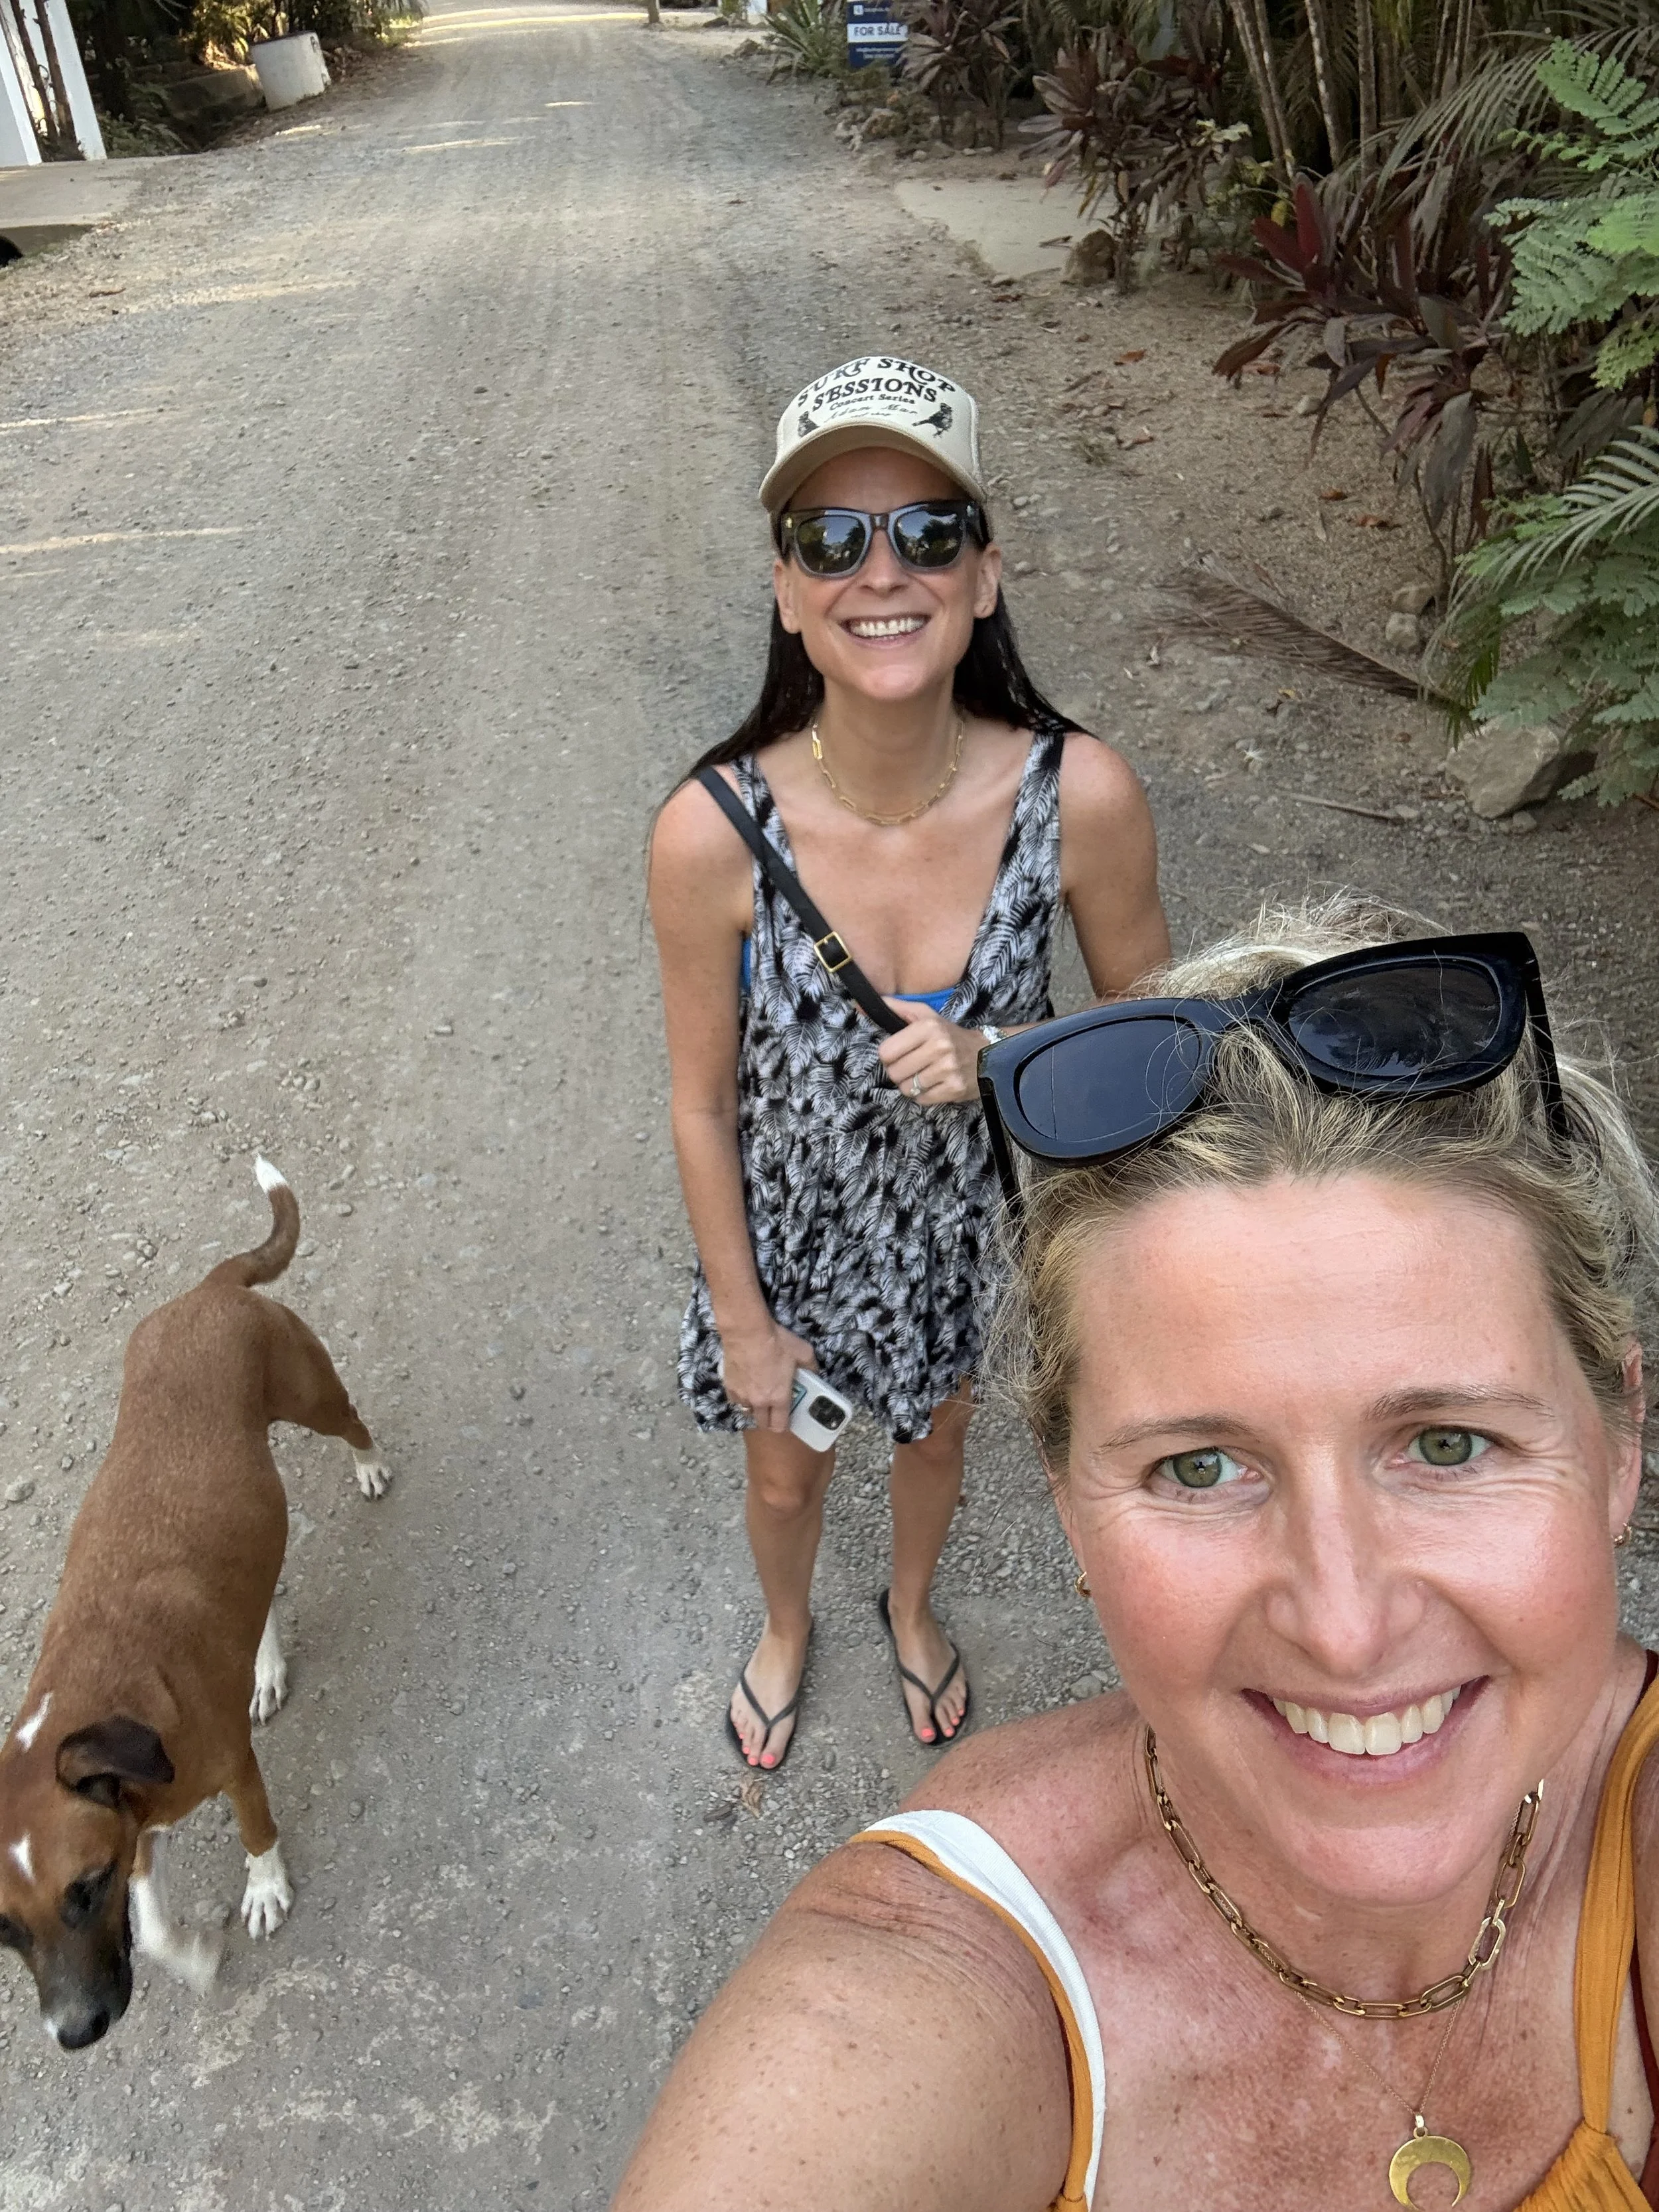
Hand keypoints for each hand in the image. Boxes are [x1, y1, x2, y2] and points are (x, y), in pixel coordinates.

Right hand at [717, 1318, 815, 1432]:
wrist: (747, 1332)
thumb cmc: (777, 1342)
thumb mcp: (803, 1351)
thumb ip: (811, 1366)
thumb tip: (814, 1372)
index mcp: (779, 1398)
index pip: (779, 1425)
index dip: (783, 1426)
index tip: (786, 1420)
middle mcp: (759, 1402)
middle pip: (762, 1423)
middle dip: (768, 1421)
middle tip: (773, 1410)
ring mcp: (742, 1396)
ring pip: (747, 1412)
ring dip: (754, 1409)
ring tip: (758, 1397)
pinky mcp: (728, 1386)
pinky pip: (735, 1400)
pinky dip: (741, 1398)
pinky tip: (745, 1387)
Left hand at [877, 1002, 988, 1105]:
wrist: (988, 1053)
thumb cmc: (949, 1034)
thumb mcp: (925, 1015)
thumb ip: (895, 1008)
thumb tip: (860, 1005)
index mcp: (928, 1026)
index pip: (886, 1052)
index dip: (888, 1056)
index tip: (899, 1053)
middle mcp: (939, 1047)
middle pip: (894, 1072)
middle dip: (898, 1072)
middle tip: (911, 1066)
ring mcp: (948, 1069)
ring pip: (906, 1088)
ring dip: (911, 1085)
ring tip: (923, 1075)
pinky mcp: (954, 1089)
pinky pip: (921, 1100)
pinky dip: (923, 1095)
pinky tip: (934, 1084)